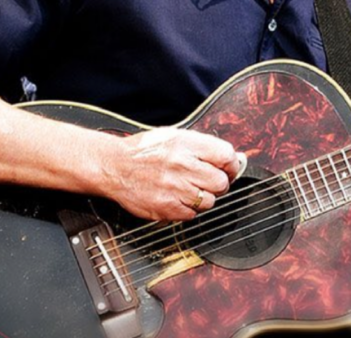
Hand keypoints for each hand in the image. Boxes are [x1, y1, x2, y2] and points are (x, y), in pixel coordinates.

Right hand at [99, 127, 245, 220]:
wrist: (115, 166)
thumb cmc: (145, 151)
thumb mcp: (175, 137)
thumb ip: (205, 147)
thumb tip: (235, 157)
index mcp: (186, 144)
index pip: (226, 156)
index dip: (231, 164)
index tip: (228, 168)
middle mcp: (182, 165)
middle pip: (221, 182)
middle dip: (219, 183)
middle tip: (208, 180)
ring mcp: (174, 188)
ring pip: (209, 201)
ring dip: (204, 197)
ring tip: (190, 189)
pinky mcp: (166, 207)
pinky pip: (192, 215)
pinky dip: (188, 209)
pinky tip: (178, 198)